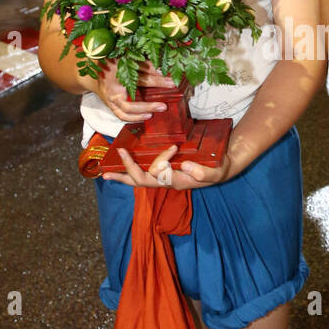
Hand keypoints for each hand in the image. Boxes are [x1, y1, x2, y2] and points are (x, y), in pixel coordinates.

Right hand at [94, 60, 165, 122]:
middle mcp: (112, 89)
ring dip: (142, 112)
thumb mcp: (127, 60)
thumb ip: (144, 65)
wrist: (93, 75)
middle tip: (165, 101)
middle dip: (150, 99)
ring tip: (156, 111)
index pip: (139, 77)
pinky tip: (146, 116)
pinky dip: (134, 118)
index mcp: (116, 73)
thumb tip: (161, 70)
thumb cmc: (112, 65)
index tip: (171, 81)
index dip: (156, 78)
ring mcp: (110, 100)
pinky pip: (121, 115)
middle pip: (132, 96)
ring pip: (125, 110)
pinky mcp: (111, 106)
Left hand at [101, 143, 231, 189]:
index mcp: (177, 181)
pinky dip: (130, 170)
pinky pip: (144, 173)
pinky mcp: (164, 172)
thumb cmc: (218, 169)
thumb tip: (185, 166)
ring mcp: (164, 178)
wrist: (221, 169)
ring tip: (106, 174)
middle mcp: (167, 181)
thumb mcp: (216, 172)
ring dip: (123, 176)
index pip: (161, 173)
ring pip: (139, 180)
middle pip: (141, 181)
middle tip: (114, 163)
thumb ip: (203, 172)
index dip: (162, 160)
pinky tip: (122, 166)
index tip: (173, 147)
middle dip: (127, 172)